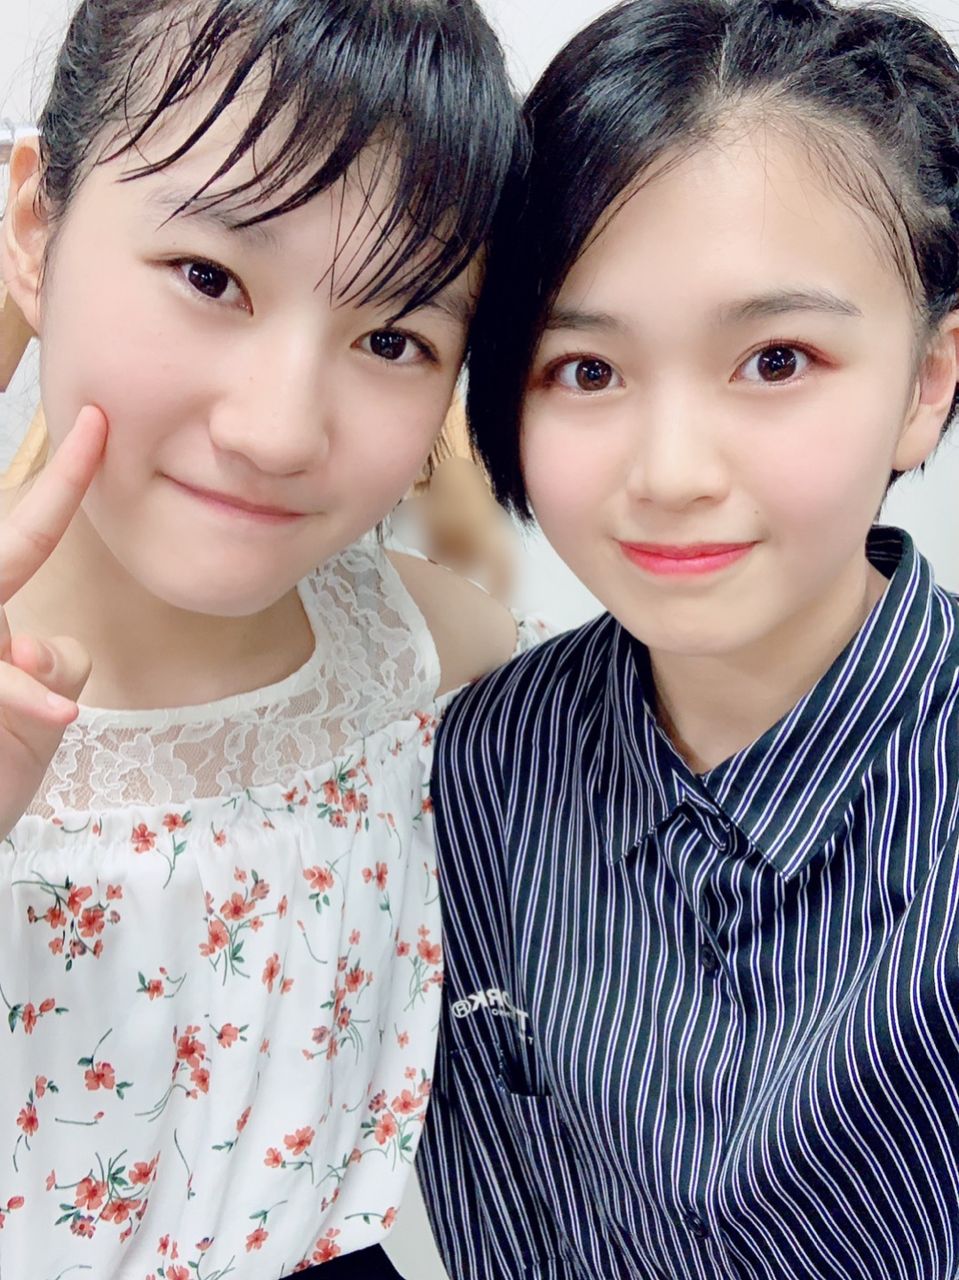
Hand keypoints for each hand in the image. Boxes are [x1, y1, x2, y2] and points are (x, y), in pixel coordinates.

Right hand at [0, 406, 106, 840]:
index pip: (24, 536)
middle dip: (53, 493)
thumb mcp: (37, 720)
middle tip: (95, 428)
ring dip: (26, 672)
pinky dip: (25, 697)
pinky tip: (58, 716)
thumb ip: (51, 669)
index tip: (96, 424)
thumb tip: (41, 647)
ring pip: (5, 624)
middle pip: (9, 547)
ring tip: (45, 698)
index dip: (61, 481)